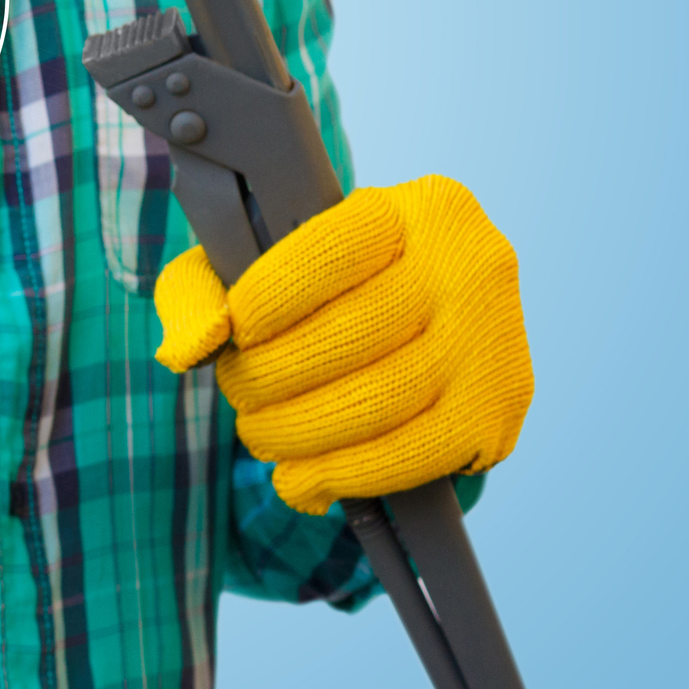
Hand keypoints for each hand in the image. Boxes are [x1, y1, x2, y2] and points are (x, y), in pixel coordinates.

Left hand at [152, 175, 532, 514]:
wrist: (421, 325)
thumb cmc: (322, 291)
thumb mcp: (256, 265)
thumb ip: (199, 292)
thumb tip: (188, 351)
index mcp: (411, 210)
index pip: (327, 253)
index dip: (264, 302)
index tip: (233, 334)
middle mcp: (469, 264)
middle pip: (347, 337)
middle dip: (270, 379)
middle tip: (240, 394)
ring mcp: (492, 340)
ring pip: (378, 402)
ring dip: (299, 434)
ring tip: (263, 437)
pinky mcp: (500, 410)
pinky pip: (414, 456)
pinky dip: (345, 475)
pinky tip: (305, 479)